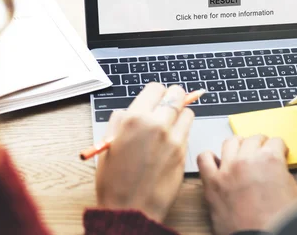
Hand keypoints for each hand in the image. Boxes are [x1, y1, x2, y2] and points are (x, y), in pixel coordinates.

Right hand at [95, 83, 193, 222]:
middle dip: (172, 98)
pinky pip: (188, 131)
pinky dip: (182, 131)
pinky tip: (170, 142)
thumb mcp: (108, 144)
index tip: (154, 100)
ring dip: (180, 114)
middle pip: (177, 94)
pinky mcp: (184, 152)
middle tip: (166, 107)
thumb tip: (129, 111)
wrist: (130, 209)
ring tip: (169, 126)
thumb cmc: (115, 181)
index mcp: (135, 119)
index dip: (155, 94)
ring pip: (187, 111)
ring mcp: (174, 138)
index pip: (156, 88)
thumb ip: (120, 121)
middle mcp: (157, 124)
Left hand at [198, 135, 296, 234]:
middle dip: (260, 145)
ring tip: (241, 154)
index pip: (276, 141)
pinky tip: (217, 163)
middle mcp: (247, 160)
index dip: (279, 148)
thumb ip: (284, 174)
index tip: (278, 152)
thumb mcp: (295, 193)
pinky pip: (204, 159)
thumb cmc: (279, 221)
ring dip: (238, 146)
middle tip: (262, 153)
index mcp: (270, 160)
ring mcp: (227, 169)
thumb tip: (278, 169)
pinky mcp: (212, 183)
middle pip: (253, 139)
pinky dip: (210, 158)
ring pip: (230, 142)